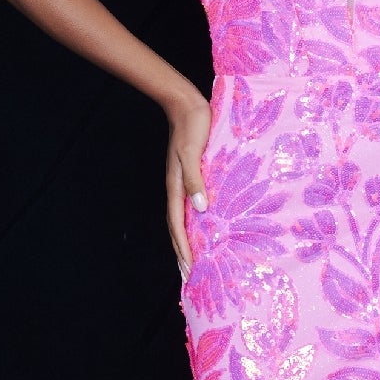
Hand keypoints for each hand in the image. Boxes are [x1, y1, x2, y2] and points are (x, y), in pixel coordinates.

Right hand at [165, 87, 211, 275]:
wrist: (186, 103)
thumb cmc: (192, 125)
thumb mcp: (193, 152)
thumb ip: (195, 180)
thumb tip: (200, 209)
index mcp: (176, 186)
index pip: (178, 225)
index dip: (183, 248)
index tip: (188, 269)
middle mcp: (178, 188)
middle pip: (177, 227)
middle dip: (182, 252)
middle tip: (188, 276)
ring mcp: (183, 183)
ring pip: (183, 219)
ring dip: (187, 241)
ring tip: (193, 259)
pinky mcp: (191, 176)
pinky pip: (190, 206)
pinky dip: (194, 223)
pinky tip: (202, 228)